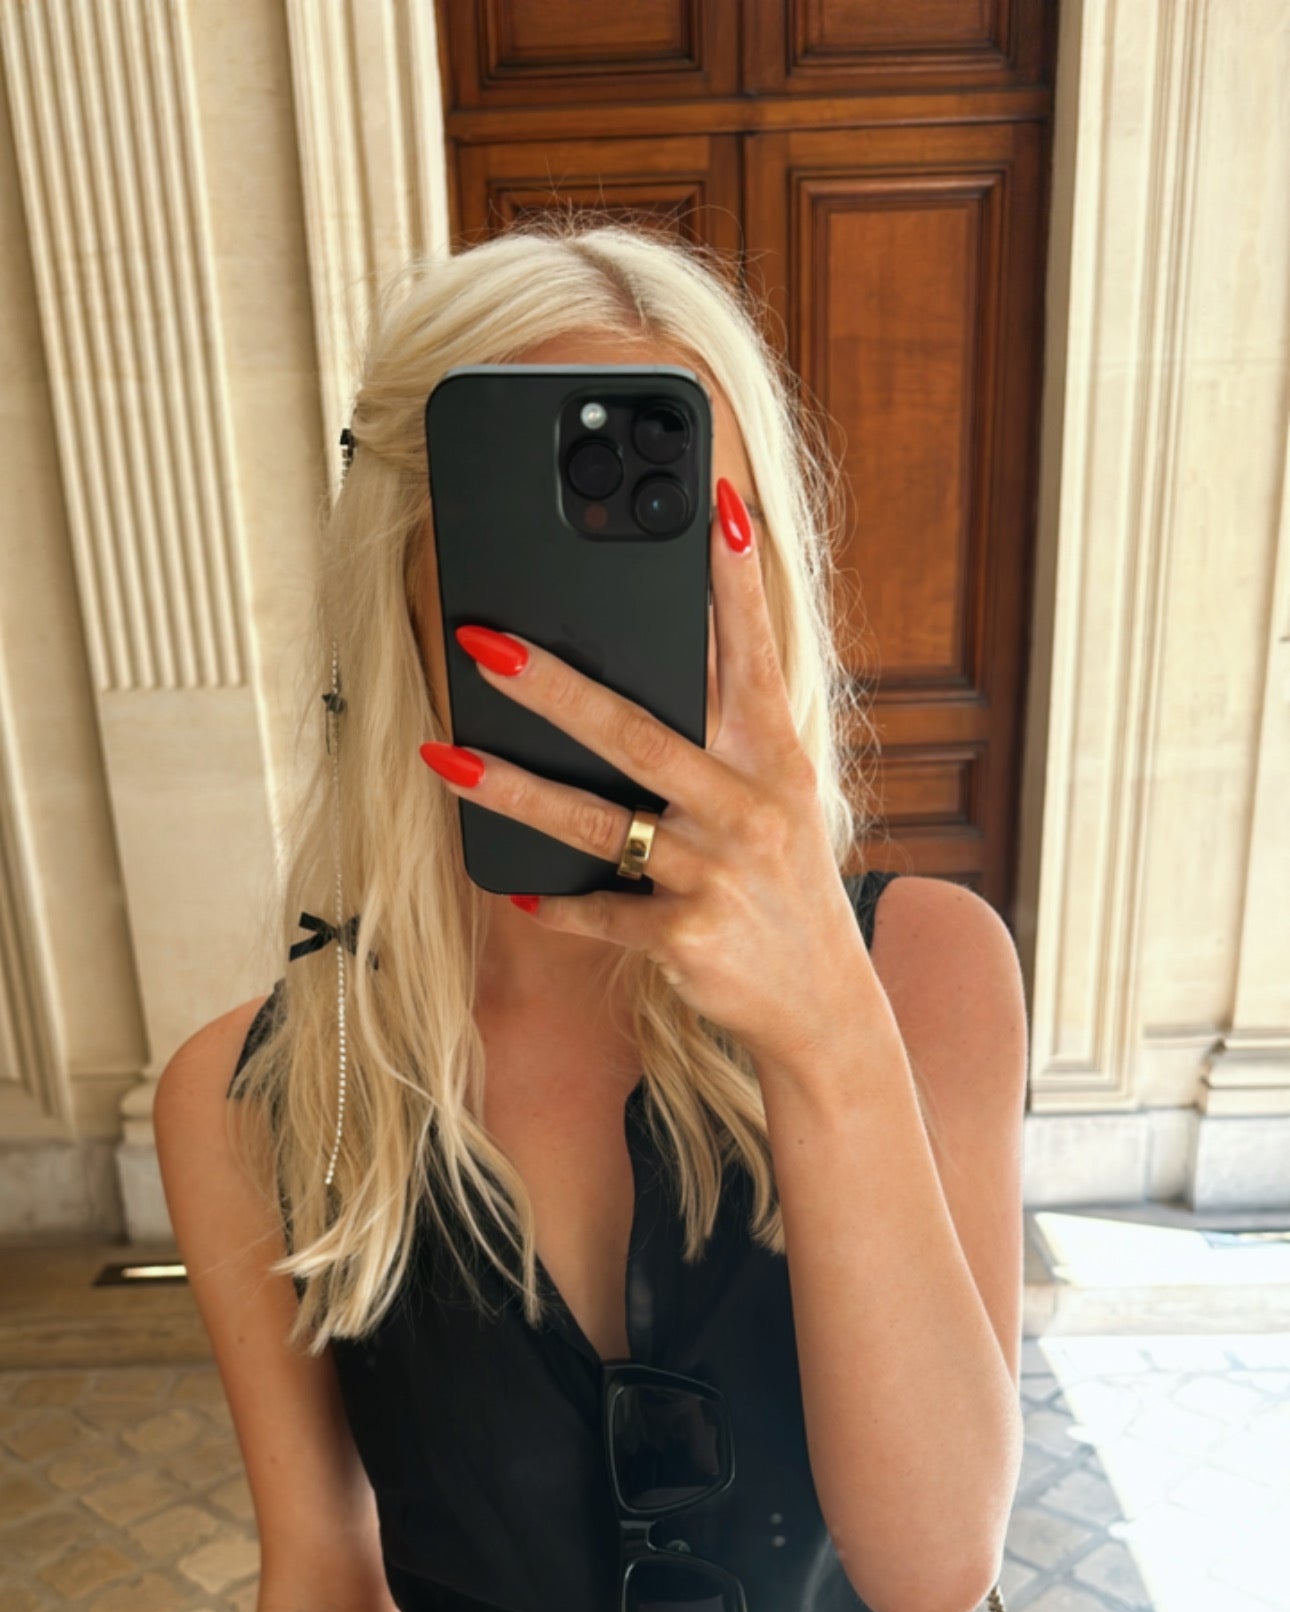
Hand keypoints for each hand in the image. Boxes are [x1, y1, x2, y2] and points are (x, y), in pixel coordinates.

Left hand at [421, 476, 869, 1072]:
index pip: (750, 651)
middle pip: (638, 733)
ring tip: (448, 757)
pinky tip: (515, 888)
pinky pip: (599, 911)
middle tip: (484, 643)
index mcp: (774, 757)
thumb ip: (721, 739)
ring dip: (515, 790)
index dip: (735, 577)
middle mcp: (749, 805)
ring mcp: (717, 872)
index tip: (715, 499)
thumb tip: (630, 680)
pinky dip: (556, 904)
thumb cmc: (781, 886)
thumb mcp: (775, 801)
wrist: (821, 1005)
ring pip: (598, 824)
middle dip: (555, 685)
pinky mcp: (687, 936)